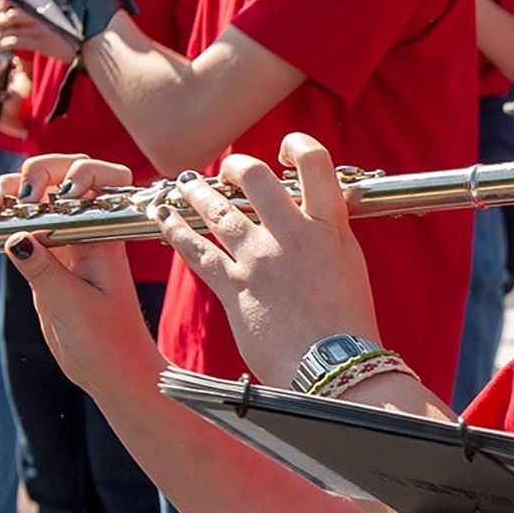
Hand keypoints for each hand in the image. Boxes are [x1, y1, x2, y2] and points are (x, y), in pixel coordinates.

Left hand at [0, 0, 75, 63]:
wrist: (93, 46)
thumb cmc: (78, 33)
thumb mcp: (64, 16)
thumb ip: (47, 11)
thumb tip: (27, 12)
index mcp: (47, 4)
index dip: (5, 4)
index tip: (1, 10)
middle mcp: (43, 13)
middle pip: (11, 14)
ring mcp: (43, 27)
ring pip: (11, 26)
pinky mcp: (43, 42)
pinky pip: (16, 40)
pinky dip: (6, 43)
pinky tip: (4, 46)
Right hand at [0, 154, 164, 400]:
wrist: (111, 371)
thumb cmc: (107, 341)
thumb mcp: (73, 306)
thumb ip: (44, 271)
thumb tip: (15, 237)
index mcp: (106, 235)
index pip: (103, 179)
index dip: (80, 172)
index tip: (59, 194)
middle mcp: (87, 230)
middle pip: (65, 177)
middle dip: (38, 172)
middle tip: (15, 195)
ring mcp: (65, 241)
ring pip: (39, 198)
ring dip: (12, 191)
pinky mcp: (46, 257)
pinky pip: (23, 225)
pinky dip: (2, 216)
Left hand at [153, 134, 385, 390]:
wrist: (335, 367)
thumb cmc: (349, 323)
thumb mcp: (350, 266)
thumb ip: (329, 237)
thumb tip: (312, 220)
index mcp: (328, 227)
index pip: (315, 162)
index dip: (296, 146)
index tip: (282, 153)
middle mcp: (291, 235)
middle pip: (254, 177)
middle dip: (234, 167)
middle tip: (226, 171)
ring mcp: (260, 260)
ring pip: (218, 209)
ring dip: (196, 192)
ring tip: (184, 184)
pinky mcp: (235, 288)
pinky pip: (197, 250)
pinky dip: (175, 230)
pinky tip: (163, 217)